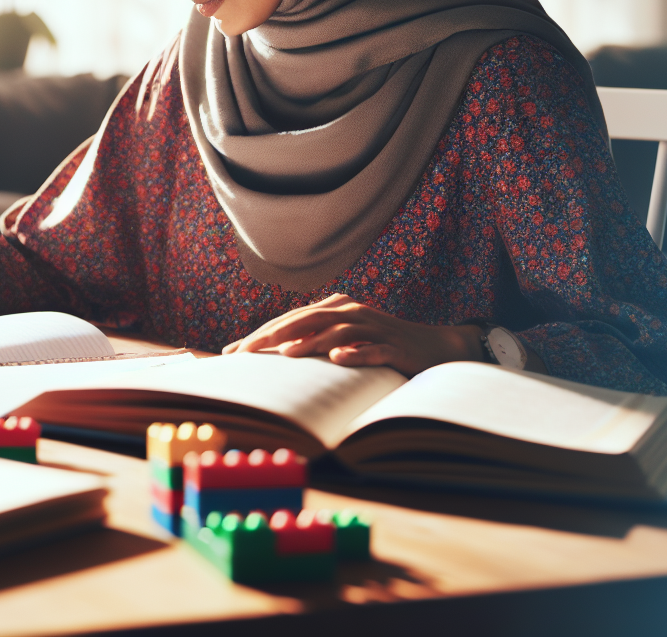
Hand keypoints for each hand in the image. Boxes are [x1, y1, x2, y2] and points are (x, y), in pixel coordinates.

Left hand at [222, 293, 483, 376]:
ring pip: (337, 331)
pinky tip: (338, 358)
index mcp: (336, 308)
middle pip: (307, 319)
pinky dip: (355, 352)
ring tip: (285, 355)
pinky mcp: (395, 346)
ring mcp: (374, 327)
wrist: (434, 347)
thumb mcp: (344, 340)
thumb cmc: (381, 345)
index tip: (233, 352)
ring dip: (310, 342)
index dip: (261, 333)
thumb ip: (313, 341)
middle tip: (246, 352)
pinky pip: (373, 348)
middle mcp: (352, 311)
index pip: (291, 319)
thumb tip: (273, 352)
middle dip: (274, 335)